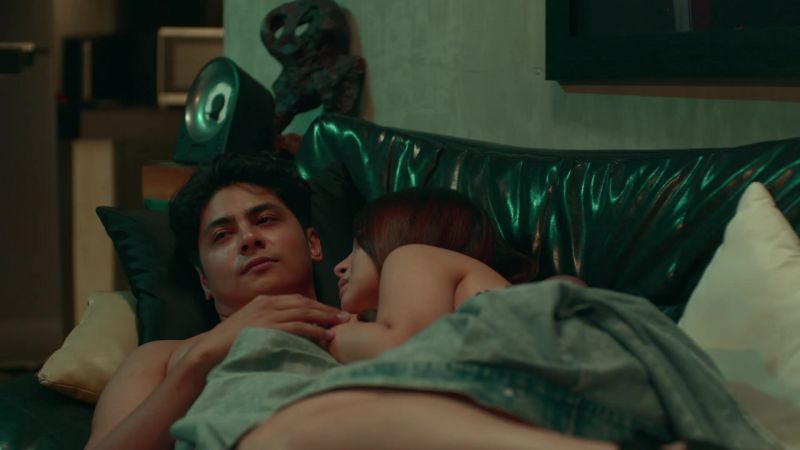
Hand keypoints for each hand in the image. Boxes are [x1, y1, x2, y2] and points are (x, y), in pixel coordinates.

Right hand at [183, 294, 349, 368]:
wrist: (209, 348)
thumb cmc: (230, 341)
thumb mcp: (251, 324)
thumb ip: (268, 321)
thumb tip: (289, 327)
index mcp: (264, 300)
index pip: (298, 299)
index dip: (318, 305)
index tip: (332, 312)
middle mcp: (268, 303)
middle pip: (305, 304)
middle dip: (326, 310)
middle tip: (345, 316)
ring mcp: (267, 315)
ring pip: (304, 314)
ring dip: (325, 319)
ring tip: (341, 325)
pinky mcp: (268, 328)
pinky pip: (298, 327)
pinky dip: (315, 330)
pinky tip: (326, 336)